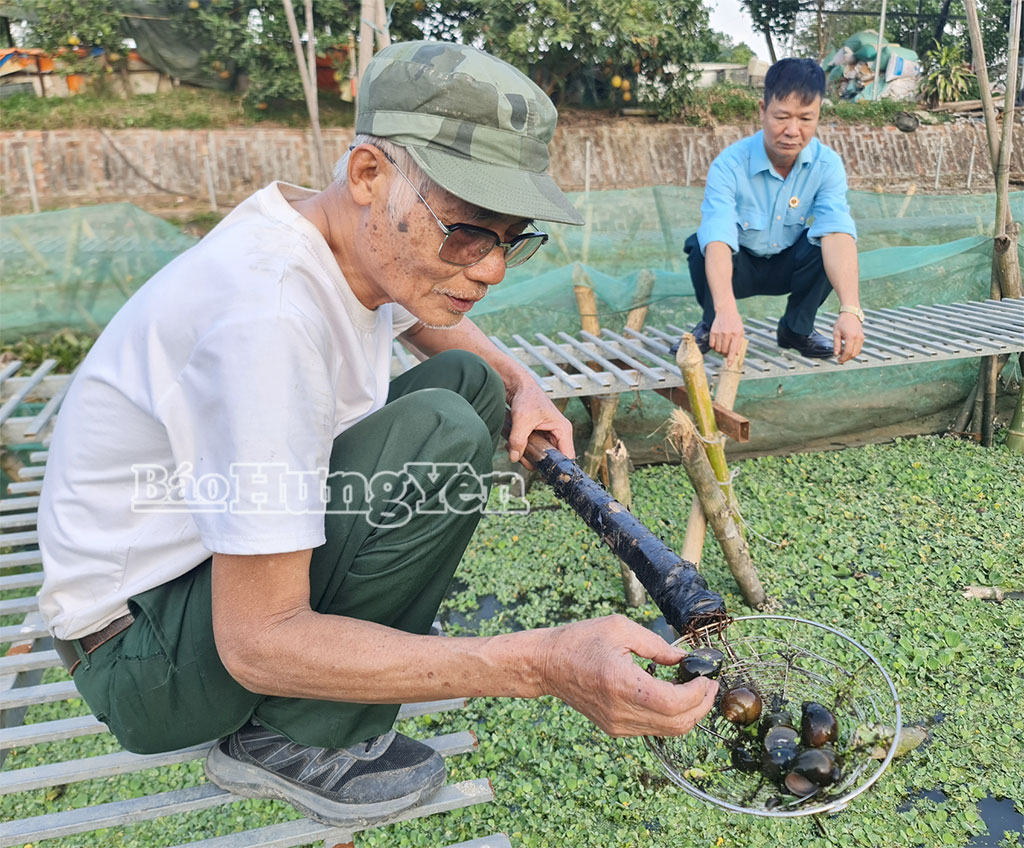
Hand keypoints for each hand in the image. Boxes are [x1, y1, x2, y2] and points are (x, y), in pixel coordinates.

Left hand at [506, 377, 573, 466]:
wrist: (518, 386)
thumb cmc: (526, 396)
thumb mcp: (522, 419)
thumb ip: (518, 440)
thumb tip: (515, 458)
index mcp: (562, 430)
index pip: (567, 457)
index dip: (557, 468)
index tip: (543, 473)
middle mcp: (558, 434)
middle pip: (552, 459)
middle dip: (535, 461)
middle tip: (520, 457)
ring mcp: (548, 436)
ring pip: (541, 456)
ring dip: (526, 456)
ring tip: (514, 448)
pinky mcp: (538, 436)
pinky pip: (533, 450)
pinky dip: (522, 450)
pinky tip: (512, 444)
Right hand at [538, 615, 718, 736]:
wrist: (547, 664)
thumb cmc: (580, 640)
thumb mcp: (620, 628)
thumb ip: (656, 644)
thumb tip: (684, 659)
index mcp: (622, 683)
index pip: (674, 703)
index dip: (699, 694)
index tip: (707, 678)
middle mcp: (620, 711)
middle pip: (677, 723)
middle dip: (701, 706)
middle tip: (709, 686)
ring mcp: (617, 724)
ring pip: (668, 732)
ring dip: (690, 714)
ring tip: (696, 692)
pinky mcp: (614, 729)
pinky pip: (653, 730)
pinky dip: (671, 718)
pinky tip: (673, 697)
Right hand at [709, 311, 745, 364]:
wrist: (726, 312)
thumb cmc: (735, 322)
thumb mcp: (741, 331)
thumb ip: (738, 343)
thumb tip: (735, 354)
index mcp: (736, 334)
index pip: (732, 350)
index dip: (730, 358)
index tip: (729, 364)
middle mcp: (727, 334)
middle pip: (724, 351)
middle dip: (725, 354)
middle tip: (726, 352)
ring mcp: (719, 333)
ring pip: (717, 349)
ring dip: (720, 351)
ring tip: (723, 347)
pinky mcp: (713, 332)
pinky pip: (712, 345)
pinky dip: (714, 347)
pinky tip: (718, 344)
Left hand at [833, 311, 863, 363]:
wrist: (851, 314)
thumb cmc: (842, 322)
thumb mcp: (836, 333)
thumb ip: (836, 345)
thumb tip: (836, 354)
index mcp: (851, 337)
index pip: (848, 352)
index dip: (843, 358)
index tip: (838, 360)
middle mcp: (858, 338)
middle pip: (853, 354)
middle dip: (846, 358)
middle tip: (840, 359)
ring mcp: (862, 338)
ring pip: (857, 352)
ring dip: (850, 356)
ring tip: (842, 355)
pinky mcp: (862, 338)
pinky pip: (859, 348)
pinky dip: (853, 352)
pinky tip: (847, 351)